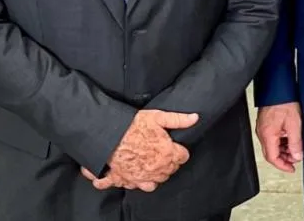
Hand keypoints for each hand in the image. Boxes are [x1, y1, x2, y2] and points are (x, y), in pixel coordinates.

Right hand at [81, 110, 197, 191]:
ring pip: (158, 181)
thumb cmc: (132, 126)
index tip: (174, 146)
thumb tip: (195, 118)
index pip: (183, 157)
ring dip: (158, 173)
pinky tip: (139, 175)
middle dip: (170, 162)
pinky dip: (139, 183)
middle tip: (163, 152)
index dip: (180, 150)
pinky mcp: (128, 180)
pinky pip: (138, 187)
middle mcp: (156, 168)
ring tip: (153, 162)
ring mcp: (142, 176)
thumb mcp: (157, 117)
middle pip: (171, 170)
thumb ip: (178, 119)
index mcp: (167, 153)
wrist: (108, 136)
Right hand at [256, 102, 302, 172]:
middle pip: (271, 153)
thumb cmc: (284, 101)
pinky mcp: (266, 123)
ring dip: (283, 150)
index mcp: (268, 135)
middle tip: (295, 158)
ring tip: (295, 148)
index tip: (291, 168)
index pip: (272, 158)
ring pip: (272, 146)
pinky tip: (290, 139)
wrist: (278, 87)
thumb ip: (295, 142)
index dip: (283, 166)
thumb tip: (297, 156)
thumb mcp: (294, 124)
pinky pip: (272, 138)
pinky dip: (281, 142)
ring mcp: (263, 128)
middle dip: (284, 158)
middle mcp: (262, 133)